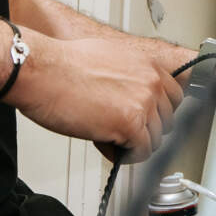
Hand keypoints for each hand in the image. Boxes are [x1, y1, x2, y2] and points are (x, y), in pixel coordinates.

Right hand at [2, 33, 180, 164]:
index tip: (143, 120)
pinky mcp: (130, 124)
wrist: (41, 70)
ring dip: (132, 144)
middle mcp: (152, 82)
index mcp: (148, 65)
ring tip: (107, 136)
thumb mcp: (109, 59)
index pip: (174, 97)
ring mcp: (143, 103)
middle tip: (120, 131)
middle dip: (144, 130)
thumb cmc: (62, 65)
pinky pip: (140, 152)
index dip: (155, 113)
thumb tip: (130, 96)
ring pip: (155, 140)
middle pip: (167, 121)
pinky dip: (124, 155)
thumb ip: (129, 77)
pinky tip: (105, 145)